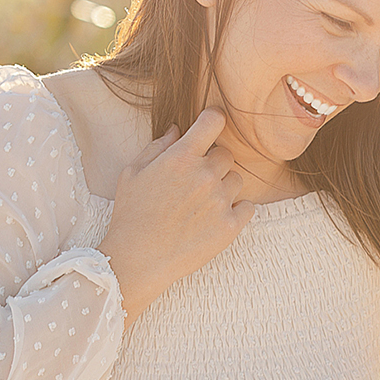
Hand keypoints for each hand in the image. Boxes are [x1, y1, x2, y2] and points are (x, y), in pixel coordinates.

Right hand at [102, 109, 254, 321]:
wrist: (138, 259)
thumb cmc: (131, 214)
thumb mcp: (133, 173)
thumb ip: (158, 147)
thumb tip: (178, 129)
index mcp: (181, 157)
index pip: (213, 121)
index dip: (213, 120)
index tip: (211, 126)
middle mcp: (205, 175)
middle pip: (226, 154)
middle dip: (213, 164)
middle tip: (195, 182)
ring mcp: (221, 201)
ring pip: (237, 180)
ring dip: (224, 187)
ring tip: (202, 204)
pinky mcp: (231, 226)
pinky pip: (249, 206)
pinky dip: (237, 210)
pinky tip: (216, 217)